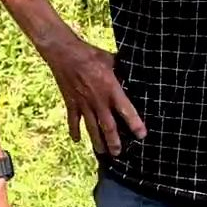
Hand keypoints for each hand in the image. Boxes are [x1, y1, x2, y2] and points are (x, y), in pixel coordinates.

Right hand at [44, 37, 145, 154]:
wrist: (65, 53)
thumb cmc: (90, 54)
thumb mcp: (111, 60)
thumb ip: (122, 70)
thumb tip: (134, 72)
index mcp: (111, 89)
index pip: (126, 111)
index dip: (135, 124)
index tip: (141, 135)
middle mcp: (98, 100)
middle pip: (108, 126)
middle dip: (114, 142)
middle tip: (118, 153)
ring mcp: (83, 103)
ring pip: (91, 128)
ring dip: (97, 141)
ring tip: (102, 152)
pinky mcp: (71, 102)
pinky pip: (73, 121)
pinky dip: (74, 131)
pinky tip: (76, 140)